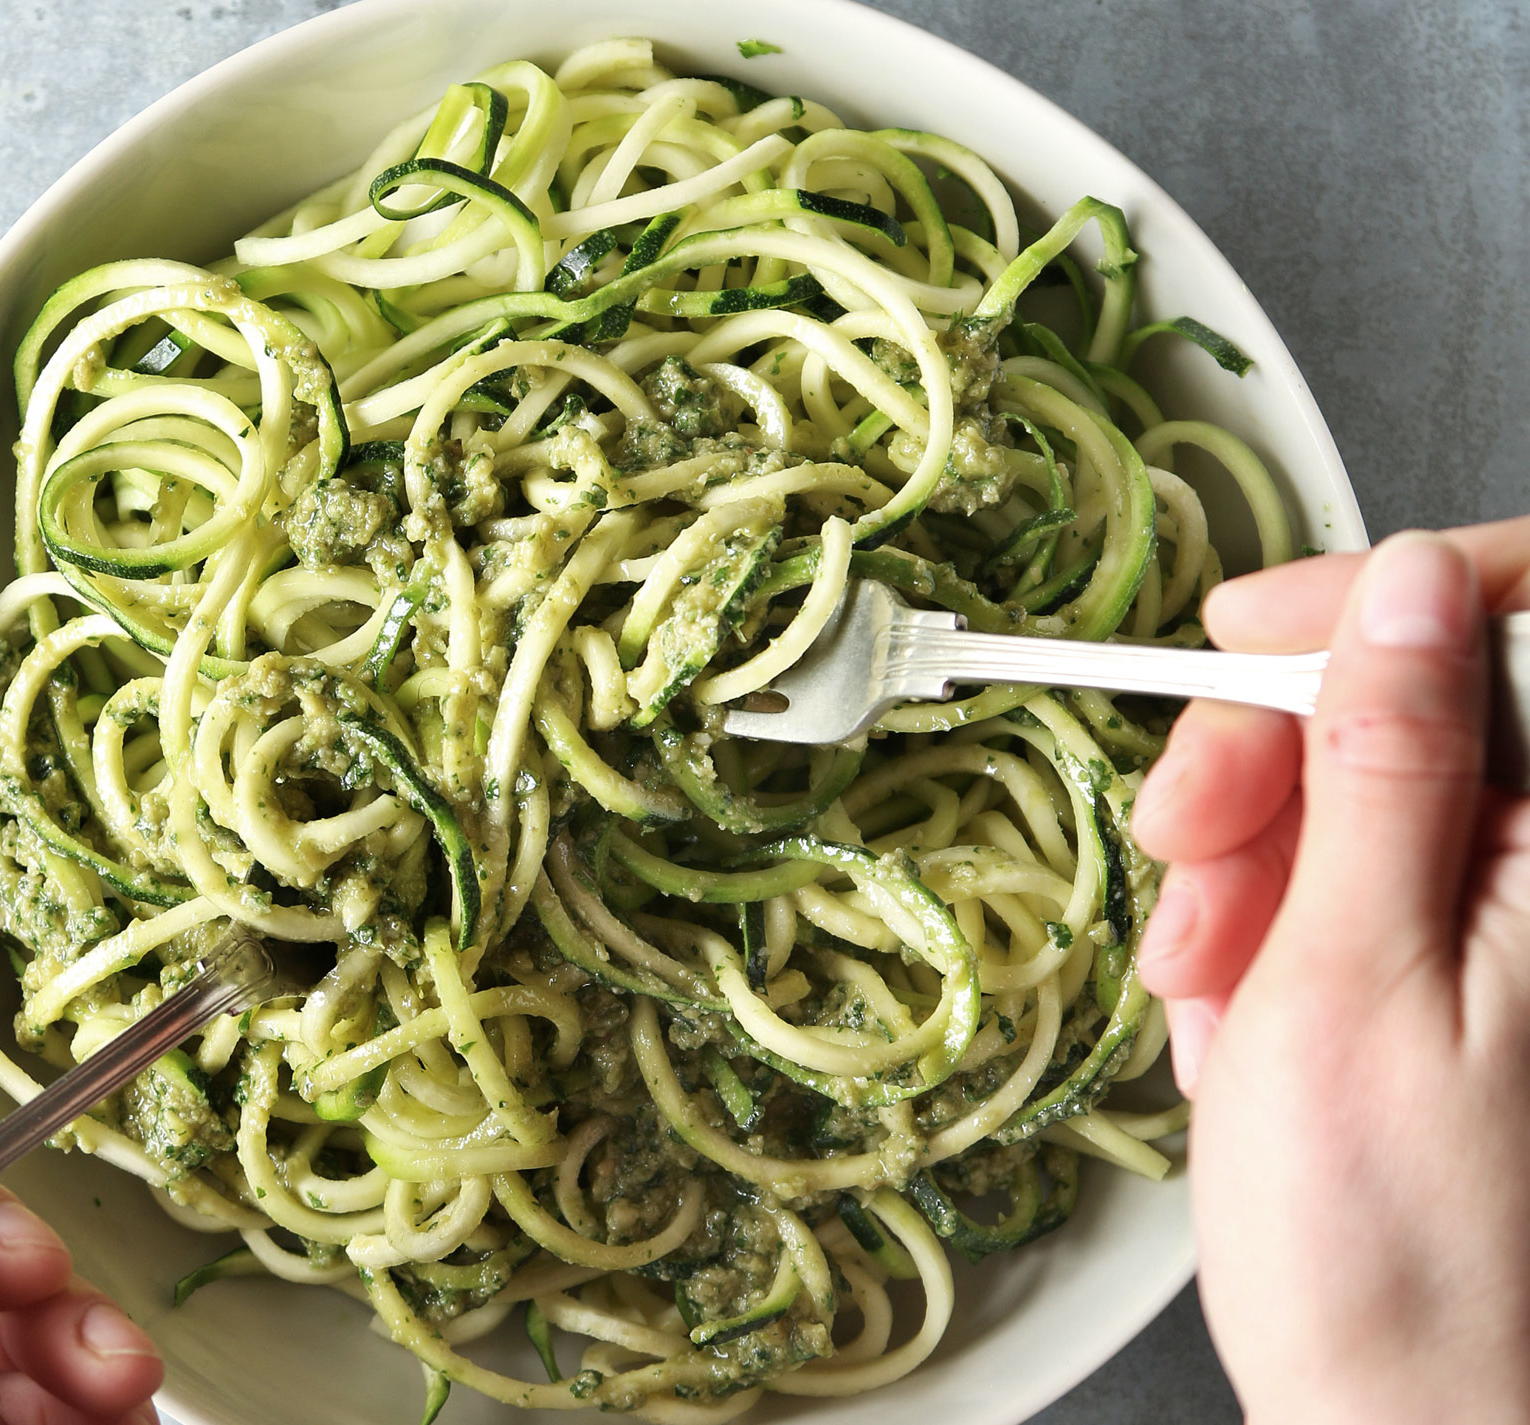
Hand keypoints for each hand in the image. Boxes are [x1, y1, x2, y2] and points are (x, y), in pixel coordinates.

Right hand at [1129, 517, 1529, 1422]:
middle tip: (1189, 857)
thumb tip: (1406, 591)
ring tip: (1210, 994)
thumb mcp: (1348, 979)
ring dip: (1241, 877)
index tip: (1243, 635)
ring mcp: (1506, 924)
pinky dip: (1255, 937)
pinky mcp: (1448, 968)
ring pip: (1345, 796)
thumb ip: (1384, 767)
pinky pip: (1331, 884)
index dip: (1370, 600)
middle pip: (1405, 704)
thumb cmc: (1390, 1251)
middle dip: (1264, 768)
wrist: (1396, 1420)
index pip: (1513, 625)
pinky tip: (1238, 1021)